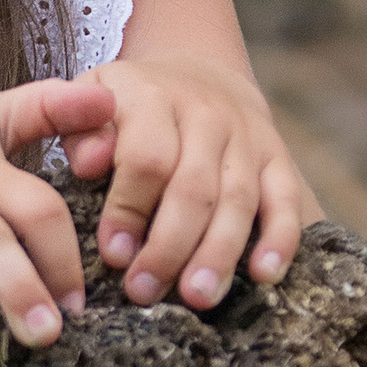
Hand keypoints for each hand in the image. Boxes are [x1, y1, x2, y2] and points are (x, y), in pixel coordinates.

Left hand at [58, 55, 313, 309]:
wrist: (193, 69)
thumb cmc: (126, 104)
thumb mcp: (90, 103)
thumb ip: (81, 132)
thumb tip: (88, 164)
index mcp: (151, 98)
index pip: (146, 158)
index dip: (129, 209)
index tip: (113, 255)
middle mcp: (204, 114)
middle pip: (193, 187)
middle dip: (169, 246)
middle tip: (144, 291)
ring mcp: (246, 136)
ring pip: (238, 200)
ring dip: (218, 253)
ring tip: (197, 297)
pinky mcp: (277, 157)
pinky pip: (285, 199)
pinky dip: (280, 239)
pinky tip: (264, 275)